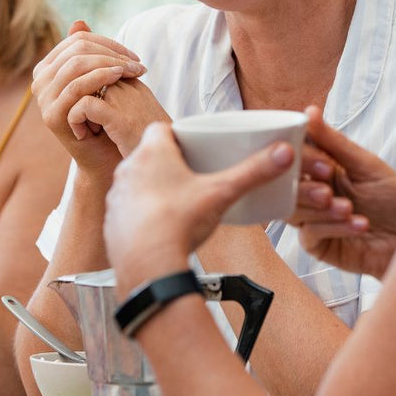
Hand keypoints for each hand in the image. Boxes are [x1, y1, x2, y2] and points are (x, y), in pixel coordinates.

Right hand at [31, 21, 146, 175]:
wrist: (105, 154)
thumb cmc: (105, 113)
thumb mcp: (99, 78)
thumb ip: (88, 51)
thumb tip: (79, 21)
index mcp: (48, 67)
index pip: (78, 40)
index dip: (108, 43)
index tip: (133, 56)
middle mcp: (40, 80)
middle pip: (78, 49)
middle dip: (112, 53)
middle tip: (138, 64)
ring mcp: (43, 98)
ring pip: (77, 65)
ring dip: (110, 64)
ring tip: (133, 71)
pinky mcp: (52, 115)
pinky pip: (77, 87)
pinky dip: (101, 78)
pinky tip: (120, 78)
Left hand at [74, 72, 172, 155]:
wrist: (165, 165)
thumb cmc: (147, 146)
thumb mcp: (136, 118)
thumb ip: (120, 104)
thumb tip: (94, 102)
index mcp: (135, 84)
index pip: (99, 67)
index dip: (83, 86)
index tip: (81, 109)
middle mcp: (130, 87)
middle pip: (88, 72)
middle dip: (74, 94)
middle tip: (75, 117)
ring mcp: (125, 101)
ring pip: (82, 84)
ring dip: (73, 105)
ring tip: (77, 126)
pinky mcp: (119, 118)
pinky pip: (84, 105)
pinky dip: (75, 119)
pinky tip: (80, 135)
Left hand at [105, 122, 294, 290]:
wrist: (147, 266)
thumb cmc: (179, 223)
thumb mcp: (222, 193)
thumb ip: (253, 172)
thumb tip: (282, 153)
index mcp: (152, 153)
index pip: (161, 129)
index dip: (178, 135)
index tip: (195, 145)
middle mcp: (129, 170)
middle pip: (151, 156)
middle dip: (170, 163)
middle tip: (194, 175)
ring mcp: (117, 197)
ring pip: (138, 183)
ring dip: (154, 188)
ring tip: (179, 202)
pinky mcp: (112, 223)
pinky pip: (128, 211)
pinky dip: (143, 215)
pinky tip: (161, 226)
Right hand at [290, 106, 395, 279]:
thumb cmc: (394, 199)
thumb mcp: (368, 166)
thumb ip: (335, 142)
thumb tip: (309, 112)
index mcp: (320, 168)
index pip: (294, 156)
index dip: (300, 157)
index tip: (322, 162)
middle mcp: (312, 193)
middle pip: (285, 186)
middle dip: (306, 187)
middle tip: (329, 189)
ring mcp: (313, 219)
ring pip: (293, 211)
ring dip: (321, 209)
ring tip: (349, 208)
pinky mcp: (319, 245)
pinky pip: (310, 234)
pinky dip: (334, 227)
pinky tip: (359, 224)